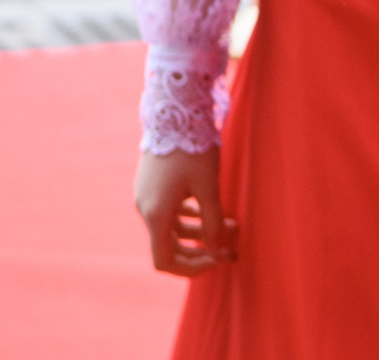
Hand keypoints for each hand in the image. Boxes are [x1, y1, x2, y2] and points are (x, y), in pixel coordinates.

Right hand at [135, 147, 235, 275]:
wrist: (174, 111)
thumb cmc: (193, 149)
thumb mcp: (208, 186)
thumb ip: (212, 221)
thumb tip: (216, 249)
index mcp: (155, 214)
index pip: (164, 261)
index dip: (191, 268)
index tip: (218, 260)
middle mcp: (146, 209)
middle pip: (170, 246)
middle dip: (202, 249)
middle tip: (231, 249)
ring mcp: (147, 196)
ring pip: (173, 227)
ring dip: (200, 231)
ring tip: (232, 225)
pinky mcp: (153, 185)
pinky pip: (171, 211)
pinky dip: (191, 216)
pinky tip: (212, 209)